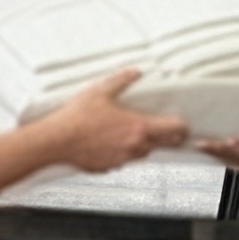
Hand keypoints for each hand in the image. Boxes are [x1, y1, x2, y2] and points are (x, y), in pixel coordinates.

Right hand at [36, 68, 189, 177]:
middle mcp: (134, 146)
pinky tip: (111, 143)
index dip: (182, 126)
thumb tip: (135, 72)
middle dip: (169, 137)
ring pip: (143, 154)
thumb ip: (122, 80)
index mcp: (137, 127)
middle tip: (169, 130)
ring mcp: (122, 159)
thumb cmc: (76, 117)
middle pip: (163, 145)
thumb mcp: (100, 91)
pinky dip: (122, 153)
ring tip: (134, 133)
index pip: (173, 130)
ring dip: (144, 144)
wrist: (55, 141)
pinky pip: (123, 161)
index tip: (183, 123)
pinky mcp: (109, 167)